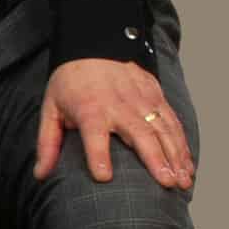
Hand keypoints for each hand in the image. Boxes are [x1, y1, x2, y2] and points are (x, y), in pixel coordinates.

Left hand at [33, 59, 193, 188]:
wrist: (95, 44)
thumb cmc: (70, 83)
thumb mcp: (51, 109)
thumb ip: (47, 143)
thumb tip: (40, 175)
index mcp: (90, 108)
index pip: (94, 134)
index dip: (98, 154)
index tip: (104, 176)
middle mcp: (120, 105)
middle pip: (140, 134)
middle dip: (154, 159)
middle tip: (165, 183)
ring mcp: (142, 100)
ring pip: (163, 130)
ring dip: (176, 156)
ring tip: (182, 181)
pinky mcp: (156, 96)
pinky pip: (173, 123)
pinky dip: (182, 145)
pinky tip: (188, 165)